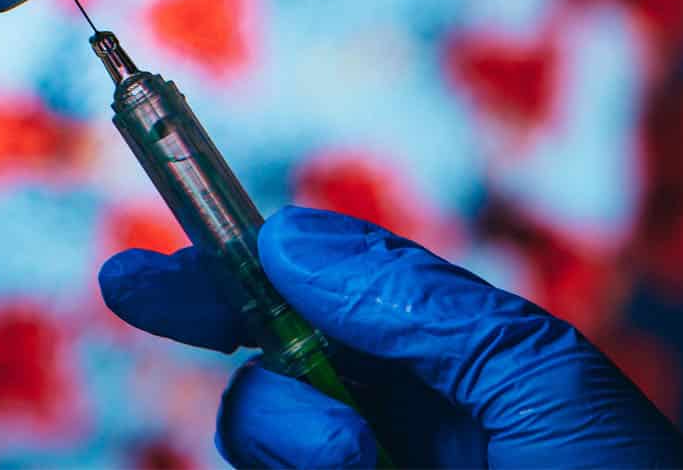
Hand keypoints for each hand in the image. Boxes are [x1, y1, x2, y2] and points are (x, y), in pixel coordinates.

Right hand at [100, 206, 682, 467]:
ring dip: (289, 428)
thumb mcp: (543, 385)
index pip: (326, 304)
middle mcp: (404, 439)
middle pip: (271, 366)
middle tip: (139, 289)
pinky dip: (290, 459)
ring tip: (360, 459)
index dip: (236, 269)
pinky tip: (347, 466)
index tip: (152, 262)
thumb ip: (420, 305)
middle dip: (218, 320)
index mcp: (456, 380)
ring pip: (260, 439)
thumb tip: (293, 237)